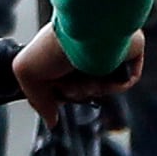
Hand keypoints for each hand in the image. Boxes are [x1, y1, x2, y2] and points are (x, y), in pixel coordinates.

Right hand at [13, 24, 142, 113]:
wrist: (82, 33)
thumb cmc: (53, 44)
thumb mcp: (26, 72)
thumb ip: (38, 102)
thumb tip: (51, 121)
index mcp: (63, 50)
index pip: (63, 82)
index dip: (59, 93)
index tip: (54, 93)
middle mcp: (86, 51)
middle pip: (82, 89)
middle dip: (74, 92)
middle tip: (67, 81)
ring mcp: (107, 52)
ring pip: (103, 87)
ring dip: (91, 89)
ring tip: (84, 74)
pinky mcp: (129, 51)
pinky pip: (125, 80)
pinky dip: (114, 85)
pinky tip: (102, 75)